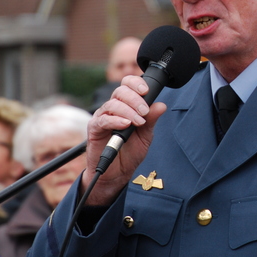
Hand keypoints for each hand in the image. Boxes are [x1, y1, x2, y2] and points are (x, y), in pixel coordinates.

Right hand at [82, 75, 166, 204]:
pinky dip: (116, 120)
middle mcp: (113, 108)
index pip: (128, 85)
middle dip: (135, 99)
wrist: (117, 173)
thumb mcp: (145, 136)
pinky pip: (103, 120)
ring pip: (113, 104)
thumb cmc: (130, 152)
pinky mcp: (94, 129)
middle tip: (145, 112)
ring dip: (128, 111)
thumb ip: (151, 120)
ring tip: (138, 122)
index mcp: (125, 106)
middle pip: (120, 91)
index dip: (136, 83)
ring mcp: (102, 118)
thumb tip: (161, 105)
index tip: (147, 91)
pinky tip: (126, 124)